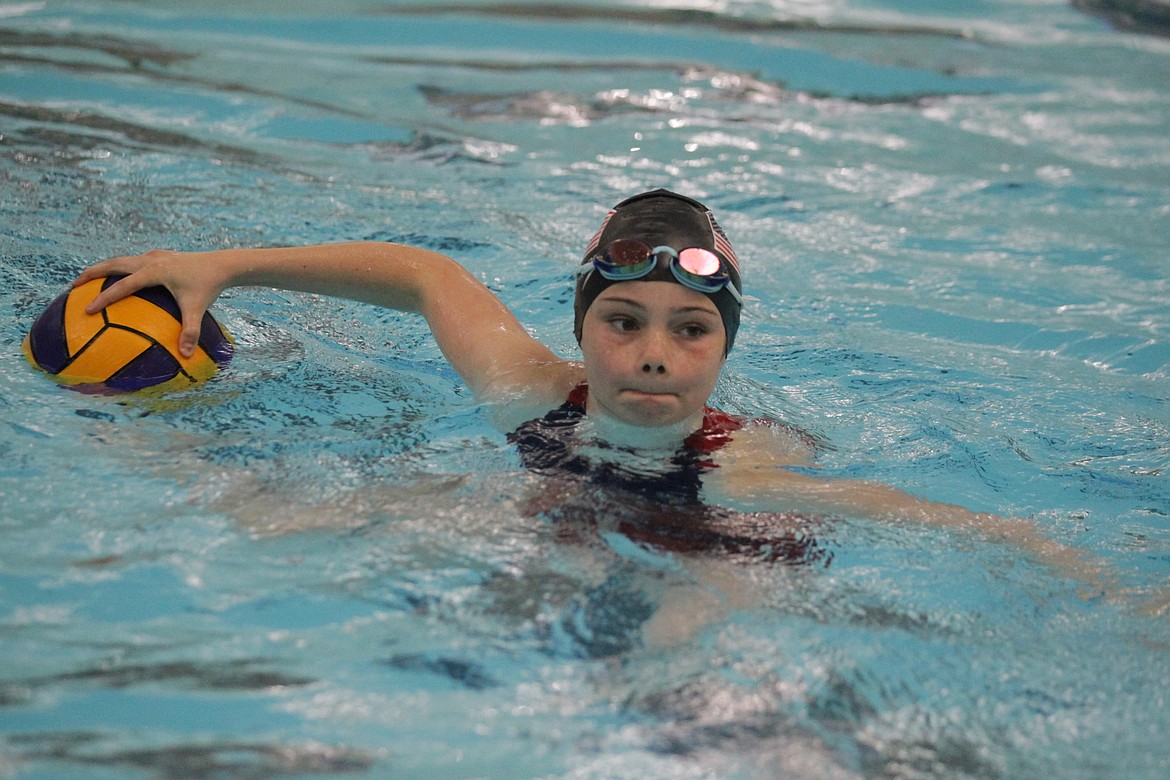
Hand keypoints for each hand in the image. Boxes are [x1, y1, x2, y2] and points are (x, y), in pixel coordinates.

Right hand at [74, 249, 231, 357]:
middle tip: (73, 287)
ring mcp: (156, 255)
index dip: (103, 299)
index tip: (86, 310)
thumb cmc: (209, 286)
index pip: (121, 287)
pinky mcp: (163, 256)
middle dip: (91, 274)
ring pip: (123, 259)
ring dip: (106, 268)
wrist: (224, 264)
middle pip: (113, 264)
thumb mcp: (198, 309)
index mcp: (153, 271)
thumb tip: (184, 355)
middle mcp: (150, 260)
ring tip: (91, 280)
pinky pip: (137, 261)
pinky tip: (125, 278)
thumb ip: (190, 332)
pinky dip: (125, 268)